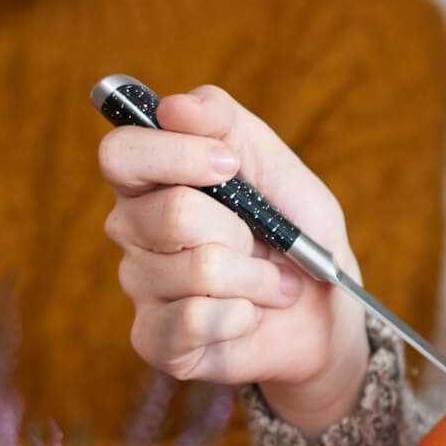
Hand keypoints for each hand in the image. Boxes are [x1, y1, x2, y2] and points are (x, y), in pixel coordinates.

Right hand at [100, 86, 368, 435]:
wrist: (325, 311)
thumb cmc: (294, 233)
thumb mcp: (276, 165)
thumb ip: (226, 121)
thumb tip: (173, 106)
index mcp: (151, 180)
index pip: (120, 154)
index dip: (175, 155)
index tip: (230, 165)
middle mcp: (132, 231)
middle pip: (171, 214)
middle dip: (241, 229)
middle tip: (260, 242)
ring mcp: (140, 287)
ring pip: (199, 269)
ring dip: (257, 278)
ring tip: (268, 284)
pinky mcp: (155, 340)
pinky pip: (197, 320)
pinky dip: (245, 316)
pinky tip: (249, 317)